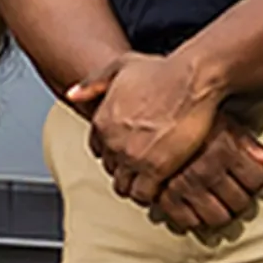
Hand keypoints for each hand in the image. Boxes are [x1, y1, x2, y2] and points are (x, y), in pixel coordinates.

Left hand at [69, 50, 224, 206]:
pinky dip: (153, 195)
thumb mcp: (120, 66)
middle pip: (112, 170)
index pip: (98, 151)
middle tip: (144, 169)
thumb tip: (71, 94)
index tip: (129, 152)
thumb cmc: (161, 71)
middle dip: (126, 170)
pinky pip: (144, 195)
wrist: (191, 80)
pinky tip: (164, 185)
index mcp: (102, 120)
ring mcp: (132, 156)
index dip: (114, 153)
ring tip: (153, 182)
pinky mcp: (155, 168)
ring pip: (126, 187)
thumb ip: (93, 82)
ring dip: (138, 186)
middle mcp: (112, 141)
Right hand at [148, 112, 262, 231]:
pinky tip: (190, 208)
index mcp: (223, 149)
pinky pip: (184, 219)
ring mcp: (184, 183)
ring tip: (213, 204)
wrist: (146, 102)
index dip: (257, 182)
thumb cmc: (185, 111)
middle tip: (233, 197)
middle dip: (239, 202)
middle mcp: (206, 168)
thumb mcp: (220, 120)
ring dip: (218, 214)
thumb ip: (248, 143)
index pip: (256, 179)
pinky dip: (189, 219)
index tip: (249, 181)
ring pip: (216, 217)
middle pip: (239, 203)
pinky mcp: (161, 192)